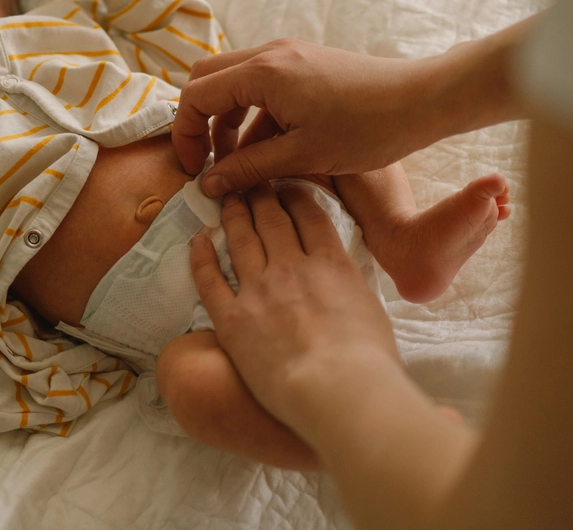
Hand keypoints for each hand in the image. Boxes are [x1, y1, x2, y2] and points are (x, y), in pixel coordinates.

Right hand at [173, 39, 436, 195]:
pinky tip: (271, 152)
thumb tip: (209, 183)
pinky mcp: (305, 64)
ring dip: (229, 122)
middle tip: (209, 161)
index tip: (194, 169)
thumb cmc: (367, 128)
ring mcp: (288, 56)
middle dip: (201, 122)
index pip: (196, 95)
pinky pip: (262, 87)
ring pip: (235, 84)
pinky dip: (255, 116)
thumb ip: (249, 168)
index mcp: (262, 73)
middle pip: (208, 80)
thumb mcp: (302, 156)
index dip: (185, 134)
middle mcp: (269, 55)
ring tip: (243, 165)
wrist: (423, 100)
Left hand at [190, 183, 400, 440]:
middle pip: (271, 219)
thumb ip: (362, 299)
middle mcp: (291, 267)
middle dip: (260, 194)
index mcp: (330, 264)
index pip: (309, 214)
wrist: (336, 391)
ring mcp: (258, 290)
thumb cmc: (369, 367)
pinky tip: (196, 240)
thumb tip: (361, 295)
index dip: (295, 193)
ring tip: (226, 199)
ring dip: (232, 215)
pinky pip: (210, 279)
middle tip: (250, 182)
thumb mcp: (375, 318)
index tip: (286, 183)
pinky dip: (201, 256)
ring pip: (240, 239)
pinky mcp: (231, 317)